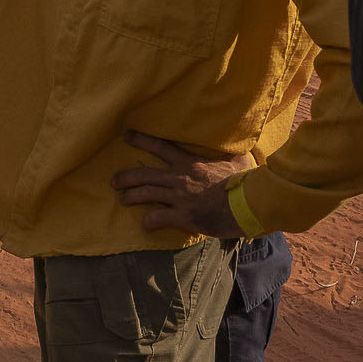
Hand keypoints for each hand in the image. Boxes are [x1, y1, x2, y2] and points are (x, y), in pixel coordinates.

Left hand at [111, 130, 256, 238]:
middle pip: (144, 174)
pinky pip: (158, 218)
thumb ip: (229, 152)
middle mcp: (180, 178)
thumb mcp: (237, 159)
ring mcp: (180, 197)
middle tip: (114, 181)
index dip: (142, 140)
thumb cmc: (245, 180)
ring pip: (146, 194)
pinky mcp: (184, 217)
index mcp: (190, 163)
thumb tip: (236, 143)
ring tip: (122, 200)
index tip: (127, 136)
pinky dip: (149, 222)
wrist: (249, 203)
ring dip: (130, 197)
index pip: (160, 147)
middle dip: (125, 177)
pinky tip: (145, 224)